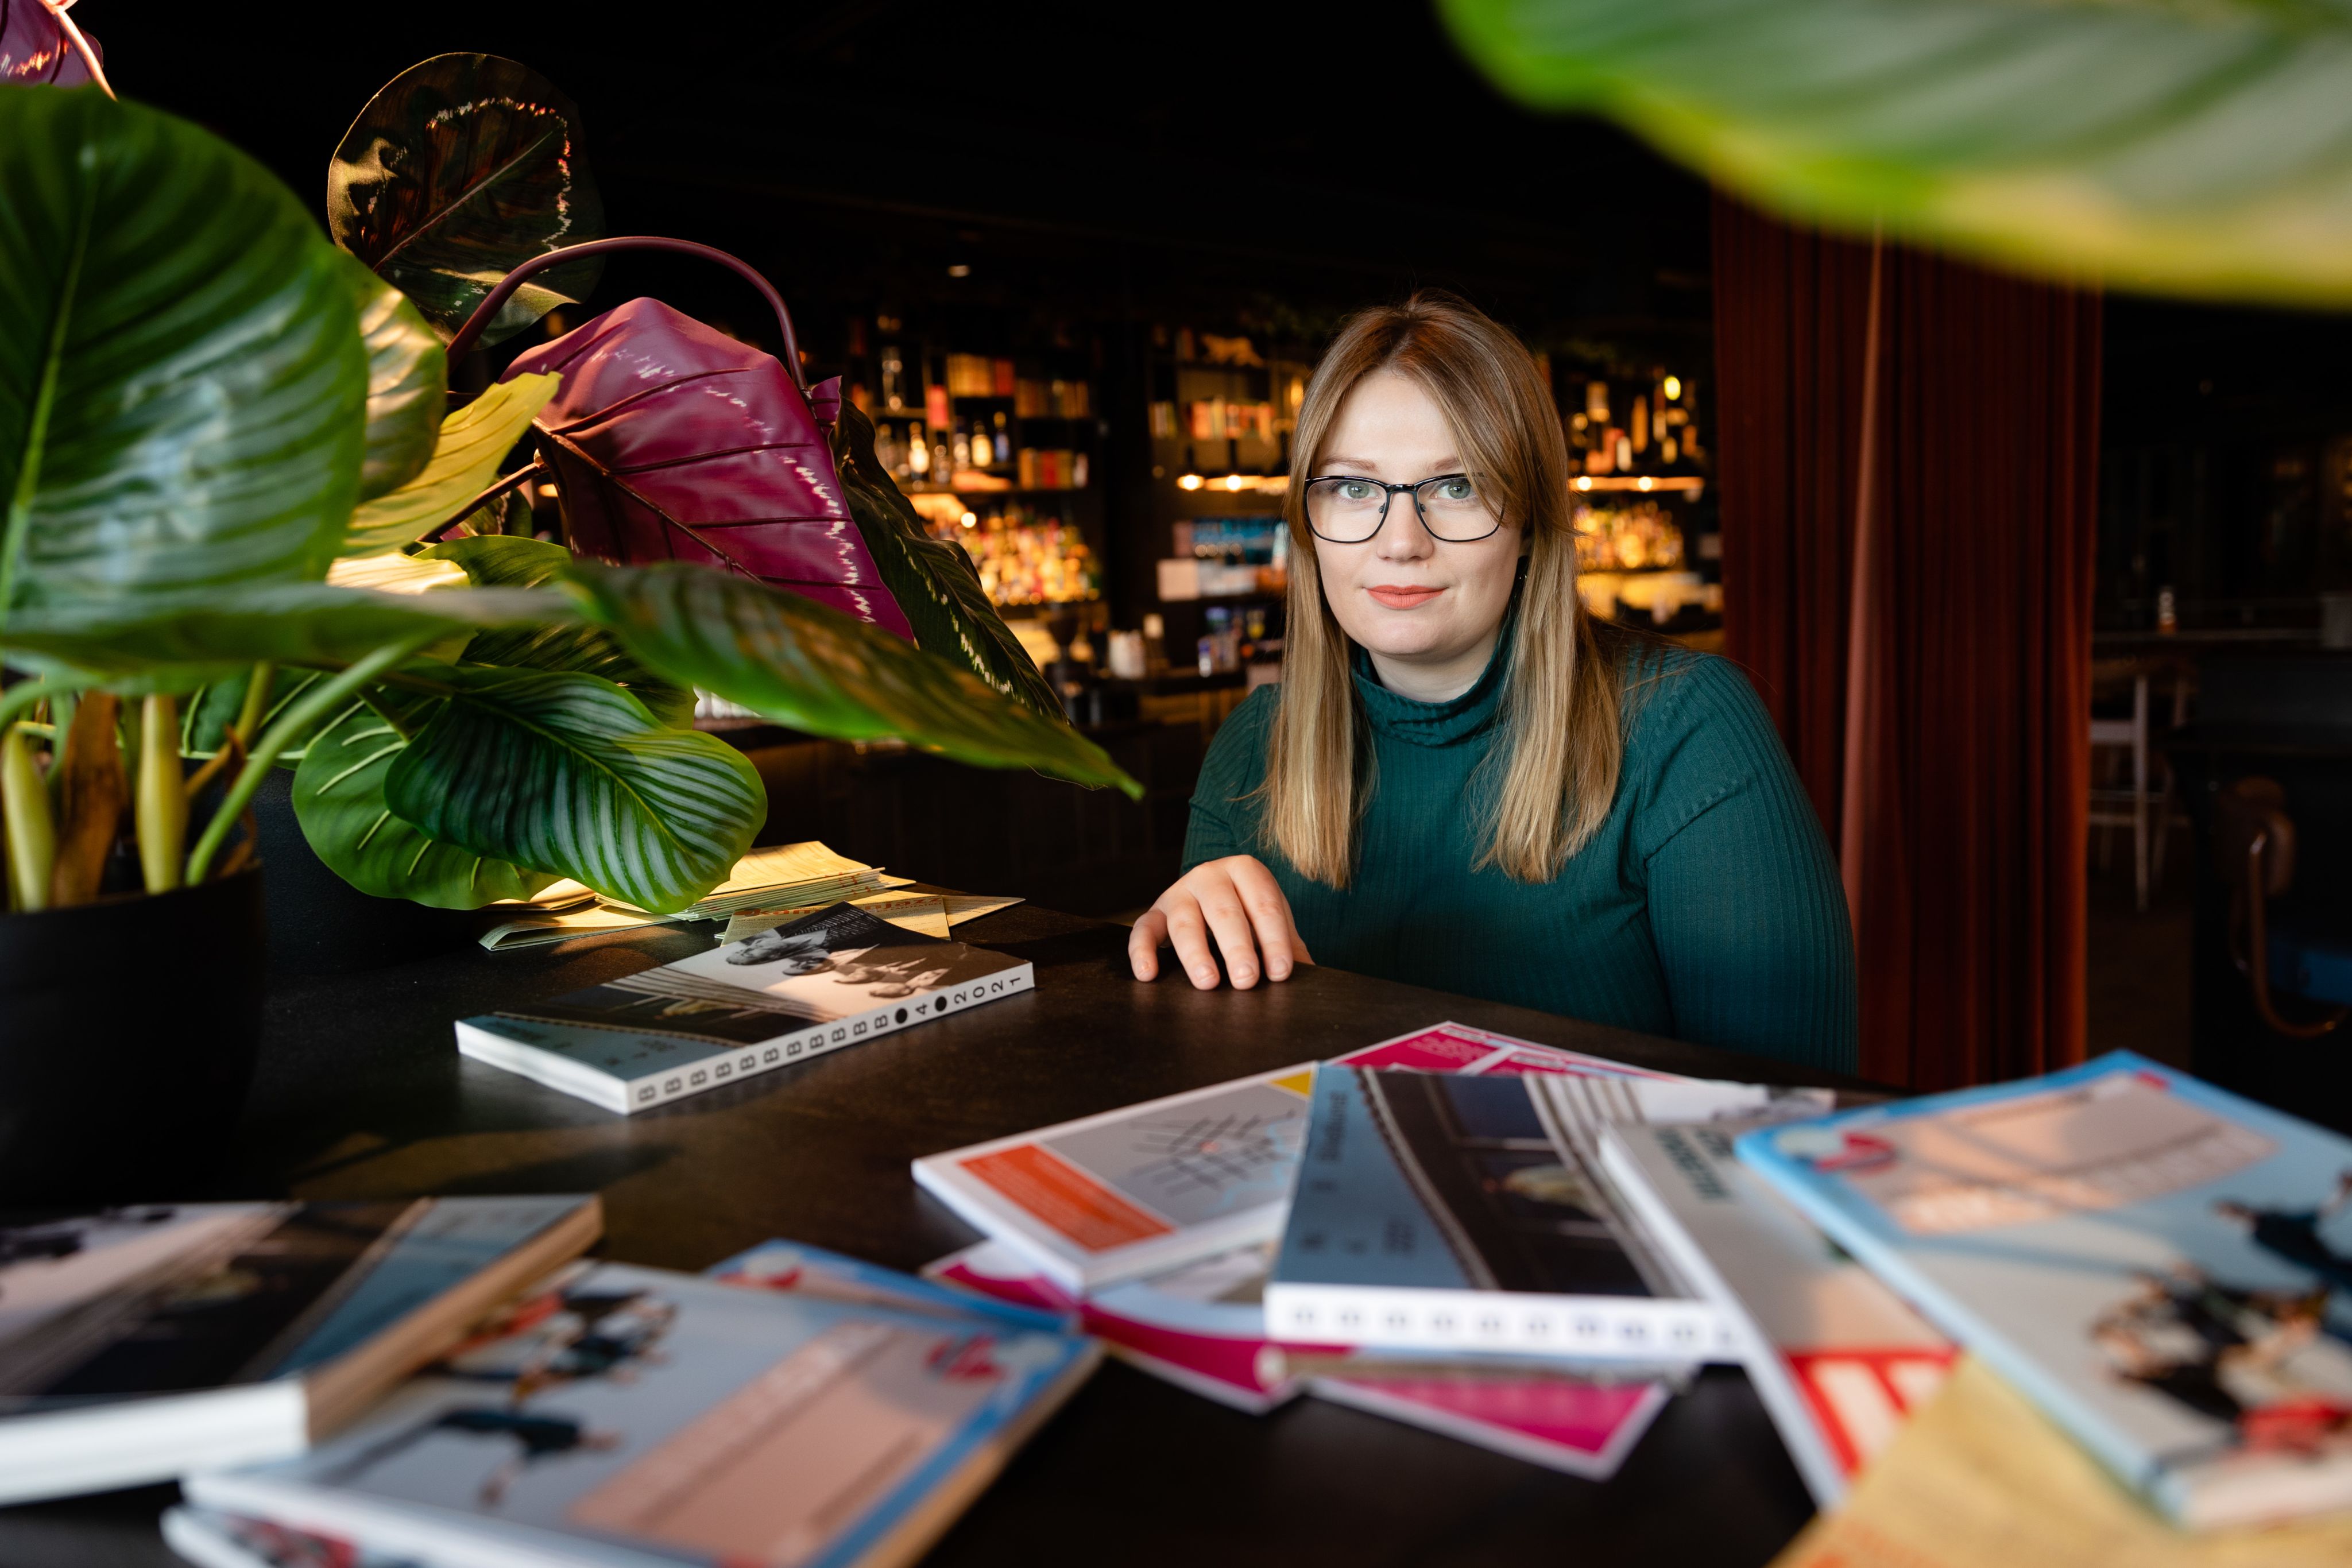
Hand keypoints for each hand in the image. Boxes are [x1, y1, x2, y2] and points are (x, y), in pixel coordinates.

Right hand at [1128, 855, 1312, 990]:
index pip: (1263, 904)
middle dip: (1237, 947)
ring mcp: (1178, 892)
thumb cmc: (1249, 913)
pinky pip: (1143, 929)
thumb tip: (1312, 977)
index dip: (1274, 939)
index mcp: (1246, 870)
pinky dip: (1141, 951)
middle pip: (1224, 910)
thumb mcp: (1272, 922)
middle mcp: (1209, 875)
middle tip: (1246, 979)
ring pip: (1184, 921)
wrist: (1212, 896)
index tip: (1280, 972)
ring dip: (1195, 953)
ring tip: (1208, 982)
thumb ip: (1289, 947)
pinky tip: (1148, 974)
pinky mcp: (1154, 912)